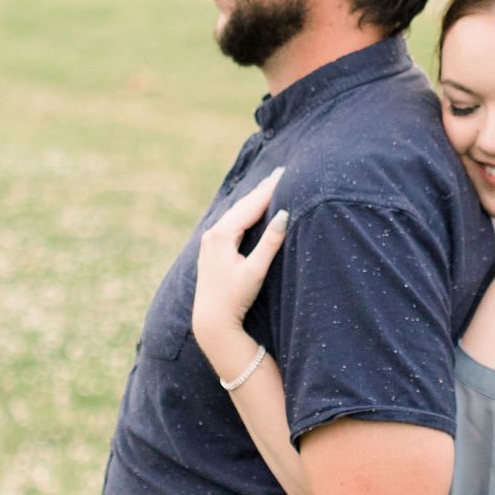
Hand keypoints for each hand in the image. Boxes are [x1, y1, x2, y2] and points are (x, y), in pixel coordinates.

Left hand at [192, 171, 288, 362]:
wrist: (211, 321)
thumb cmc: (234, 298)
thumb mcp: (255, 271)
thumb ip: (270, 243)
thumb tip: (285, 215)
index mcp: (222, 235)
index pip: (250, 206)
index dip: (269, 190)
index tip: (284, 174)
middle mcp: (212, 234)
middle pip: (242, 206)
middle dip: (261, 190)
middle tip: (280, 173)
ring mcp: (209, 241)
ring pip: (235, 213)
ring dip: (253, 200)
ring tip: (269, 186)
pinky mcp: (211, 249)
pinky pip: (230, 222)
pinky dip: (244, 212)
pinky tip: (250, 209)